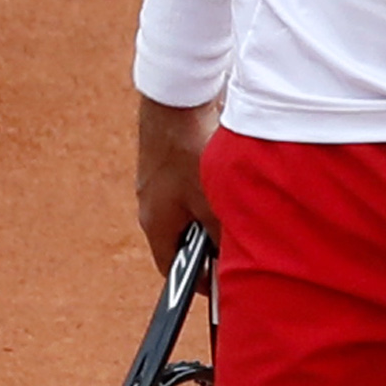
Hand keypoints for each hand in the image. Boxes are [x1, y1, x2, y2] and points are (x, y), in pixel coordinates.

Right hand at [136, 95, 222, 269]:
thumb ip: (222, 234)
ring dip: (208, 213)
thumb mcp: (213, 201)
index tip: (218, 285)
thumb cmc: (189, 152)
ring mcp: (154, 183)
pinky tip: (224, 176)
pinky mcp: (164, 162)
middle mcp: (150, 206)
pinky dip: (205, 189)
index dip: (195, 279)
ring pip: (186, 210)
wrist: (174, 101)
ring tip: (233, 205)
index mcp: (156, 223)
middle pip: (181, 237)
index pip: (171, 266)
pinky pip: (186, 186)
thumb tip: (231, 258)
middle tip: (234, 244)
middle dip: (208, 243)